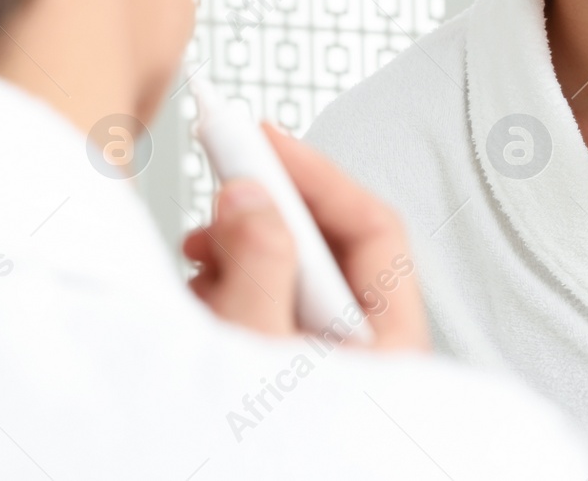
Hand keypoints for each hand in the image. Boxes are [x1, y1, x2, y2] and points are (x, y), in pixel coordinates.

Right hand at [183, 122, 430, 351]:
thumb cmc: (263, 472)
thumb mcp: (257, 354)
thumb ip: (260, 268)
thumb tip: (249, 196)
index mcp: (388, 347)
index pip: (374, 229)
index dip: (317, 175)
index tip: (264, 139)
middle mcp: (360, 351)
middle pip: (326, 245)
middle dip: (265, 213)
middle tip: (223, 188)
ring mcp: (318, 361)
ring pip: (286, 271)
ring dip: (237, 252)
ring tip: (200, 255)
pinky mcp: (277, 373)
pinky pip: (258, 305)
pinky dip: (226, 289)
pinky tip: (200, 299)